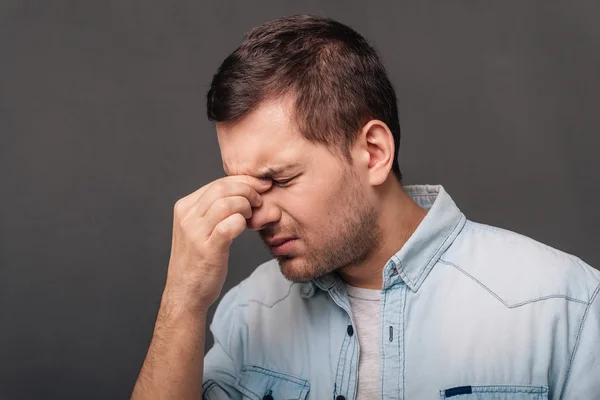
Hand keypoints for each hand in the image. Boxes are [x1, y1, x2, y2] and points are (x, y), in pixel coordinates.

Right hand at [162, 175, 271, 312]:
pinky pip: (231, 225)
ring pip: (228, 203)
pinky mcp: (207, 248)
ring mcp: (195, 232)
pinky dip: (243, 222)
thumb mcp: (200, 228)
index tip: (261, 185)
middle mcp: (187, 216)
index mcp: (185, 207)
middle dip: (248, 189)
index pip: (217, 183)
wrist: (185, 293)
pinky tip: (246, 228)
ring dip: (247, 206)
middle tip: (261, 199)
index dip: (243, 181)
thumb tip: (245, 192)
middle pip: (223, 188)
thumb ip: (215, 209)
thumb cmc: (198, 261)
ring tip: (252, 216)